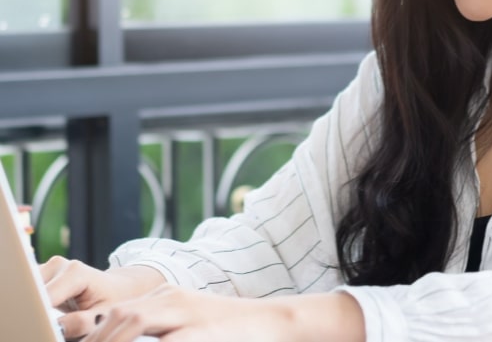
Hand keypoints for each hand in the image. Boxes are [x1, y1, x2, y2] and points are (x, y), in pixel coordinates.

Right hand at [40, 256, 166, 338]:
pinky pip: (30, 292)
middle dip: (36, 313)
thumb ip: (79, 322)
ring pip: (29, 292)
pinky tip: (47, 314)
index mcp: (75, 273)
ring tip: (52, 318)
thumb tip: (54, 326)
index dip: (40, 316)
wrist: (116, 288)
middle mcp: (59, 265)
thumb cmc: (110, 302)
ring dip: (35, 310)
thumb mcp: (100, 316)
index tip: (45, 327)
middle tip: (50, 325)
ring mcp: (49, 267)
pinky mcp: (42, 274)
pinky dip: (34, 306)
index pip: (45, 297)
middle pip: (34, 293)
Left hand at [82, 285, 365, 341]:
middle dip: (95, 337)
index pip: (116, 312)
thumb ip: (157, 331)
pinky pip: (166, 341)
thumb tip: (118, 333)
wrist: (274, 323)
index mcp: (164, 299)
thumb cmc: (228, 332)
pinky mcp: (198, 332)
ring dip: (110, 338)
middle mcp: (170, 300)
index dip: (90, 330)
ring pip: (132, 321)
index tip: (72, 338)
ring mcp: (184, 315)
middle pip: (119, 316)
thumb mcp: (185, 328)